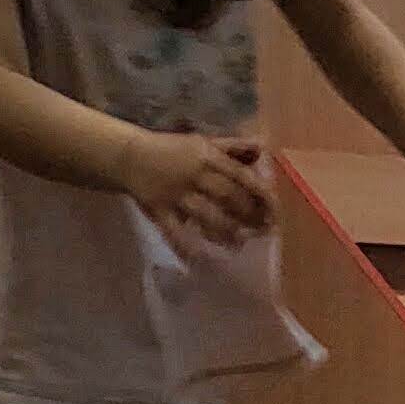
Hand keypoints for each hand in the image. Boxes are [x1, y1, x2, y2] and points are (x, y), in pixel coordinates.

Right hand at [120, 127, 274, 248]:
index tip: (276, 211)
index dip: (261, 195)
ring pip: (207, 217)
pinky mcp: (159, 211)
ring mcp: (176, 195)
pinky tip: (200, 261)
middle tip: (263, 231)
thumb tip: (262, 151)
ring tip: (239, 243)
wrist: (128, 156)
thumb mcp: (202, 142)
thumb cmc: (171, 150)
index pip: (241, 175)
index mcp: (207, 156)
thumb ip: (233, 149)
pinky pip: (174, 233)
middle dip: (250, 216)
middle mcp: (194, 175)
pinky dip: (187, 248)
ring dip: (227, 233)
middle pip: (229, 198)